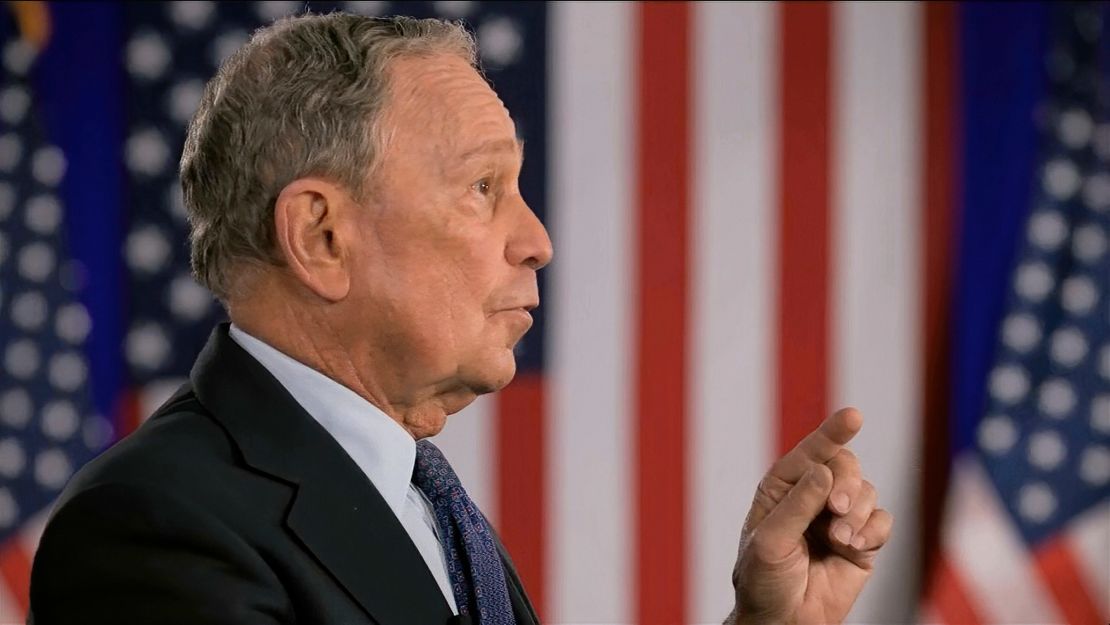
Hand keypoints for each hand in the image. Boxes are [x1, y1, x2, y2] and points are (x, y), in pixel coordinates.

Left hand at [728, 408, 892, 624]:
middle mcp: (813, 495)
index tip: (854, 416)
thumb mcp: (770, 541)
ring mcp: (839, 517)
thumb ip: (797, 506)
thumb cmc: (763, 580)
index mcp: (783, 486)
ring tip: (840, 539)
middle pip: (847, 465)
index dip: (832, 432)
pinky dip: (872, 533)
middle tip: (837, 510)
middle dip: (848, 484)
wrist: (783, 621)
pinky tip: (853, 548)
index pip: (811, 451)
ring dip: (859, 513)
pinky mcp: (862, 541)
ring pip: (868, 492)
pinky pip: (883, 521)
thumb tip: (824, 471)